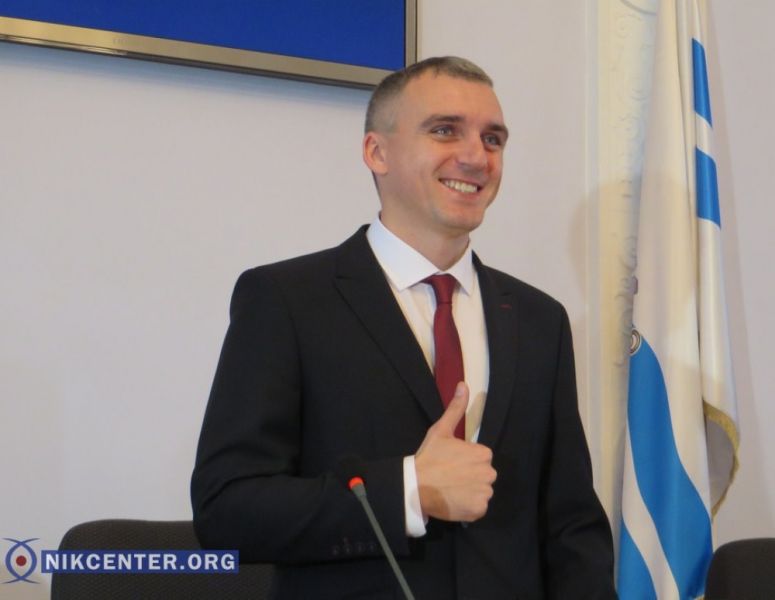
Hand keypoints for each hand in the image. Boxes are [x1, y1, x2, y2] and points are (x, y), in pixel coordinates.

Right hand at [414, 382, 496, 521]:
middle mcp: (489, 473)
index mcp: (483, 453)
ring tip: (451, 489)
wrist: (415, 486)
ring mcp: (485, 493)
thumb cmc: (429, 457)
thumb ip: (455, 409)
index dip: (466, 461)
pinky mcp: (479, 510)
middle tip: (450, 477)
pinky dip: (468, 506)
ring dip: (470, 491)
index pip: (481, 458)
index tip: (451, 463)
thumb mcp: (441, 430)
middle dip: (470, 476)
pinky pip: (478, 507)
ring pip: (481, 491)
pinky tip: (454, 500)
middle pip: (483, 475)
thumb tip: (463, 385)